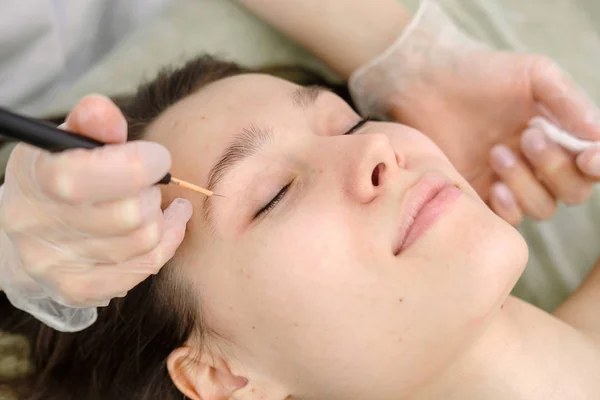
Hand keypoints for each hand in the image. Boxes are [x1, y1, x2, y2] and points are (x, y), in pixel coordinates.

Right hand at [0, 95, 192, 330]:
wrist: (25, 232)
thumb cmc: (60, 176)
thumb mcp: (68, 143)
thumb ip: (92, 124)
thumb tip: (103, 111)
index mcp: (35, 179)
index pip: (84, 178)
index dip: (137, 165)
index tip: (156, 158)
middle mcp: (37, 225)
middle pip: (130, 214)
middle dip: (152, 193)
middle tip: (149, 185)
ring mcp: (56, 264)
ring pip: (144, 241)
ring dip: (160, 218)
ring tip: (154, 204)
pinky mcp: (78, 289)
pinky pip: (144, 268)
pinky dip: (165, 244)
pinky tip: (164, 227)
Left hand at [390, 53, 598, 225]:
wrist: (429, 84)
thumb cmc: (483, 73)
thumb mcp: (533, 74)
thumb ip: (568, 101)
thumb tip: (598, 135)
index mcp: (561, 134)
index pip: (593, 163)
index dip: (597, 166)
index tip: (585, 157)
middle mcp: (540, 163)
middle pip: (573, 191)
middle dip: (555, 168)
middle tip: (527, 137)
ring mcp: (511, 182)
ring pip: (543, 207)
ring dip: (527, 185)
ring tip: (496, 152)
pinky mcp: (480, 195)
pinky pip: (508, 220)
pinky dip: (509, 209)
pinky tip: (493, 186)